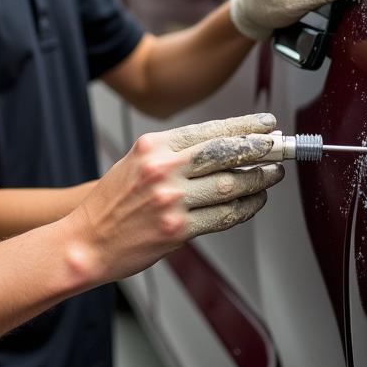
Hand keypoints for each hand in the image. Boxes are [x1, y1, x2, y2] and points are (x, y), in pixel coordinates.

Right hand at [69, 113, 283, 283]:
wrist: (86, 241)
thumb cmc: (112, 202)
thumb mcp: (137, 161)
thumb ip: (175, 152)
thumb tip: (223, 146)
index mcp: (153, 147)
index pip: (209, 130)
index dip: (244, 126)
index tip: (266, 124)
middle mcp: (163, 169)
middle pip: (225, 152)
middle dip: (260, 149)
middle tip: (280, 147)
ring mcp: (170, 200)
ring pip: (230, 185)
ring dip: (259, 180)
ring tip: (272, 175)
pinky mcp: (177, 230)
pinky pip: (224, 217)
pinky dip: (246, 208)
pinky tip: (255, 202)